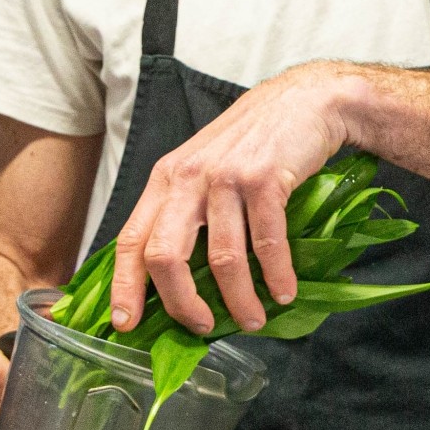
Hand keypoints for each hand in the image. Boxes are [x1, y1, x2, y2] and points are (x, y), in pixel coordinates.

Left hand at [110, 62, 359, 336]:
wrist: (303, 101)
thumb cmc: (253, 143)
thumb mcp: (203, 169)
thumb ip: (185, 212)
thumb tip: (176, 280)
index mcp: (165, 180)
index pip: (131, 240)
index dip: (125, 287)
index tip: (127, 324)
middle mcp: (187, 178)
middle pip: (165, 257)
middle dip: (181, 304)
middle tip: (201, 328)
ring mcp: (225, 178)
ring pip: (222, 259)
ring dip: (239, 300)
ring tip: (253, 321)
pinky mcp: (264, 179)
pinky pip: (267, 244)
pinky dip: (276, 276)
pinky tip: (285, 292)